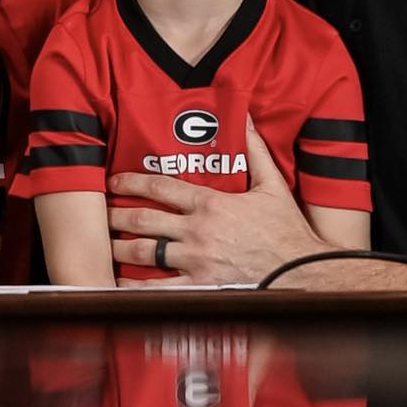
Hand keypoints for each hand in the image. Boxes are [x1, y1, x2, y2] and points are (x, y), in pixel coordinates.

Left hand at [107, 127, 328, 285]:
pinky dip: (138, 287)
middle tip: (102, 215)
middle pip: (143, 219)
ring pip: (144, 252)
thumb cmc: (288, 231)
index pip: (160, 187)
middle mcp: (198, 231)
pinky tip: (123, 285)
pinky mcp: (201, 287)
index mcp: (211, 203)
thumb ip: (255, 151)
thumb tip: (246, 119)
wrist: (304, 273)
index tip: (114, 182)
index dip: (131, 182)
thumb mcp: (273, 185)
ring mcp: (196, 260)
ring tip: (106, 247)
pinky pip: (160, 288)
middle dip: (117, 215)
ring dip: (120, 248)